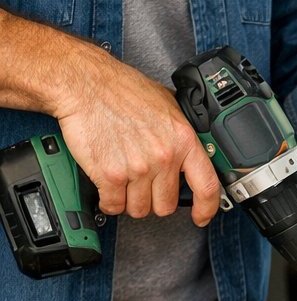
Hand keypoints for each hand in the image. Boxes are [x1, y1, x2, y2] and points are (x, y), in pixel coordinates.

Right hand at [53, 43, 220, 224]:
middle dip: (154, 200)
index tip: (201, 216)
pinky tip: (108, 189)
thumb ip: (179, 132)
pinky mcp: (111, 175)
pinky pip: (114, 205)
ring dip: (130, 201)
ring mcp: (138, 168)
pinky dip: (109, 201)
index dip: (206, 207)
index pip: (207, 185)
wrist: (85, 84)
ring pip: (139, 209)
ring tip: (124, 181)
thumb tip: (189, 149)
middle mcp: (163, 156)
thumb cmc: (121, 90)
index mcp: (182, 140)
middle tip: (143, 186)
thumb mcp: (166, 103)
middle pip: (166, 205)